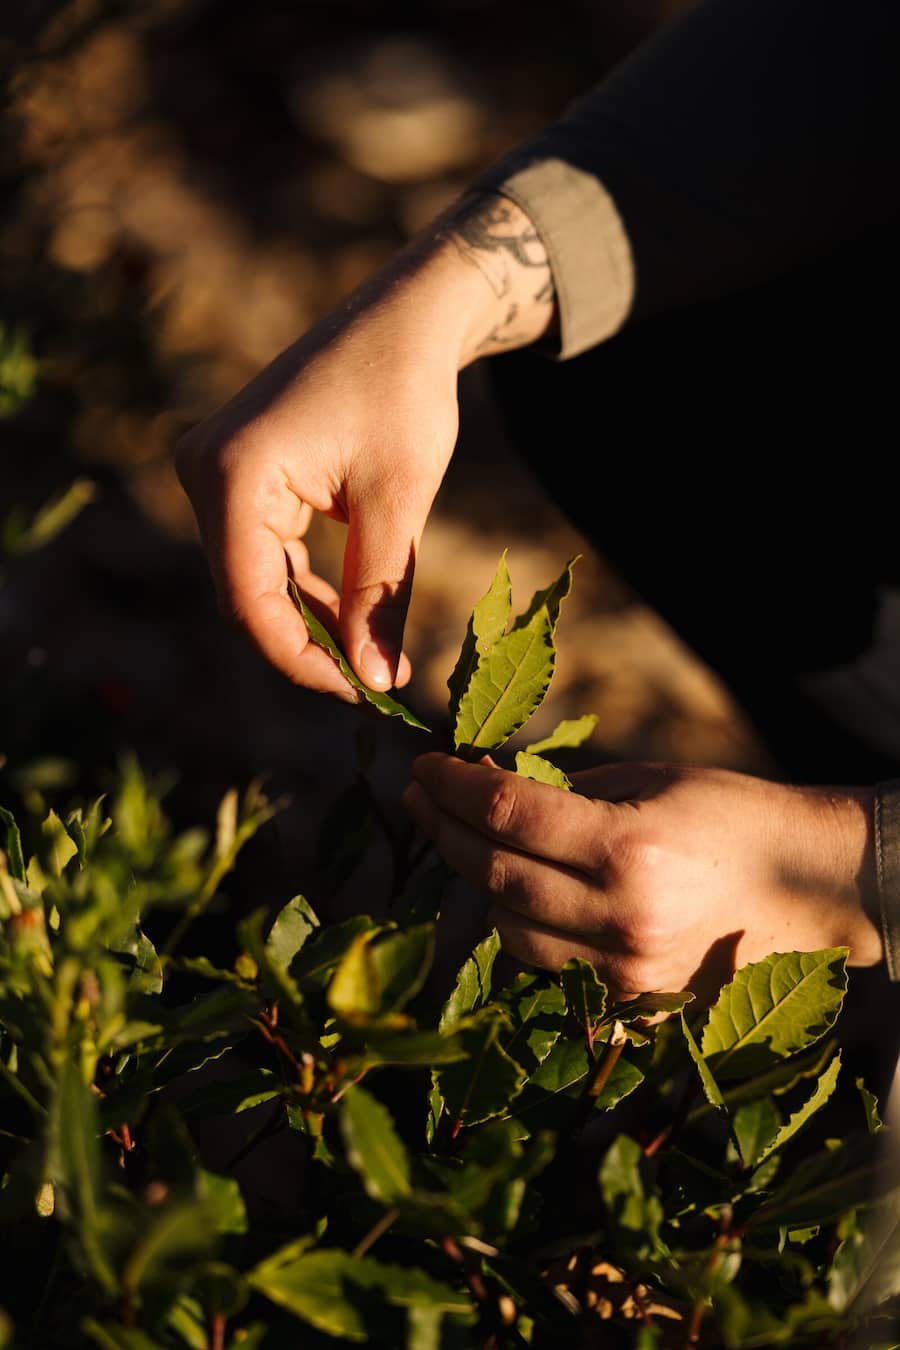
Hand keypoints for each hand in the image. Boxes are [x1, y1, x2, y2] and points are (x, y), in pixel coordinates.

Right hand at [175, 196, 555, 697]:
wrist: (403, 321)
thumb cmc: (405, 396)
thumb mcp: (398, 503)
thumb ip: (380, 595)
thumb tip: (378, 681)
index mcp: (232, 476)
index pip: (251, 601)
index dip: (303, 660)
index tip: (360, 695)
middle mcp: (204, 474)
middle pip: (246, 595)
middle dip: (308, 644)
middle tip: (374, 683)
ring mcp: (214, 473)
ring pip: (255, 579)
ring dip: (309, 619)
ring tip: (372, 654)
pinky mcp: (237, 475)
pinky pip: (263, 552)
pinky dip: (306, 585)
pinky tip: (352, 611)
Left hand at [402, 755, 881, 1001]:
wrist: (815, 888)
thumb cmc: (732, 814)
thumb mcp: (649, 780)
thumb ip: (566, 794)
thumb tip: (485, 789)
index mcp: (629, 850)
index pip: (508, 816)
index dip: (453, 787)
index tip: (424, 765)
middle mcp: (621, 918)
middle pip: (493, 874)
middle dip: (444, 830)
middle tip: (420, 796)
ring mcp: (626, 971)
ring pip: (508, 929)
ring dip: (478, 880)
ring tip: (468, 840)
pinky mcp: (634, 1002)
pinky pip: (549, 963)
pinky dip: (523, 923)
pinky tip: (518, 888)